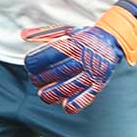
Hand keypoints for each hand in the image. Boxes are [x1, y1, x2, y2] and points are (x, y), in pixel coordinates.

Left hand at [21, 0, 136, 113]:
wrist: (113, 39)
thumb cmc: (84, 36)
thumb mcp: (66, 31)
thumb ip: (44, 34)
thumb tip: (22, 35)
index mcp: (73, 44)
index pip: (47, 56)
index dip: (33, 63)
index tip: (29, 65)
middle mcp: (82, 59)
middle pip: (56, 73)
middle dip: (40, 79)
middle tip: (35, 80)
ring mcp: (91, 72)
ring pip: (68, 88)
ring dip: (52, 94)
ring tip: (43, 95)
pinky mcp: (99, 83)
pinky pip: (86, 97)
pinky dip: (75, 104)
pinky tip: (64, 105)